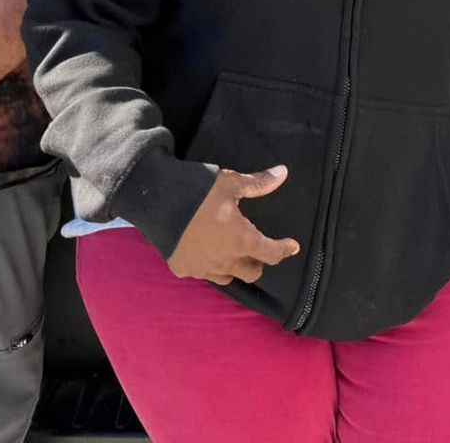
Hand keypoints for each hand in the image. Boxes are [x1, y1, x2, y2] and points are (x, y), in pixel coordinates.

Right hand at [166, 165, 301, 284]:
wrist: (157, 202)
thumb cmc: (199, 191)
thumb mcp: (230, 183)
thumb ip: (258, 183)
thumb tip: (283, 172)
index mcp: (242, 240)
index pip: (272, 253)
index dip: (284, 250)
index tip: (292, 247)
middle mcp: (226, 260)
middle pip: (251, 273)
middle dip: (257, 262)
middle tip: (257, 249)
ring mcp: (203, 268)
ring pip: (227, 277)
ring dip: (234, 267)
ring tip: (232, 253)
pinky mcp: (183, 268)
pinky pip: (202, 273)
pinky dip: (208, 265)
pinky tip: (205, 253)